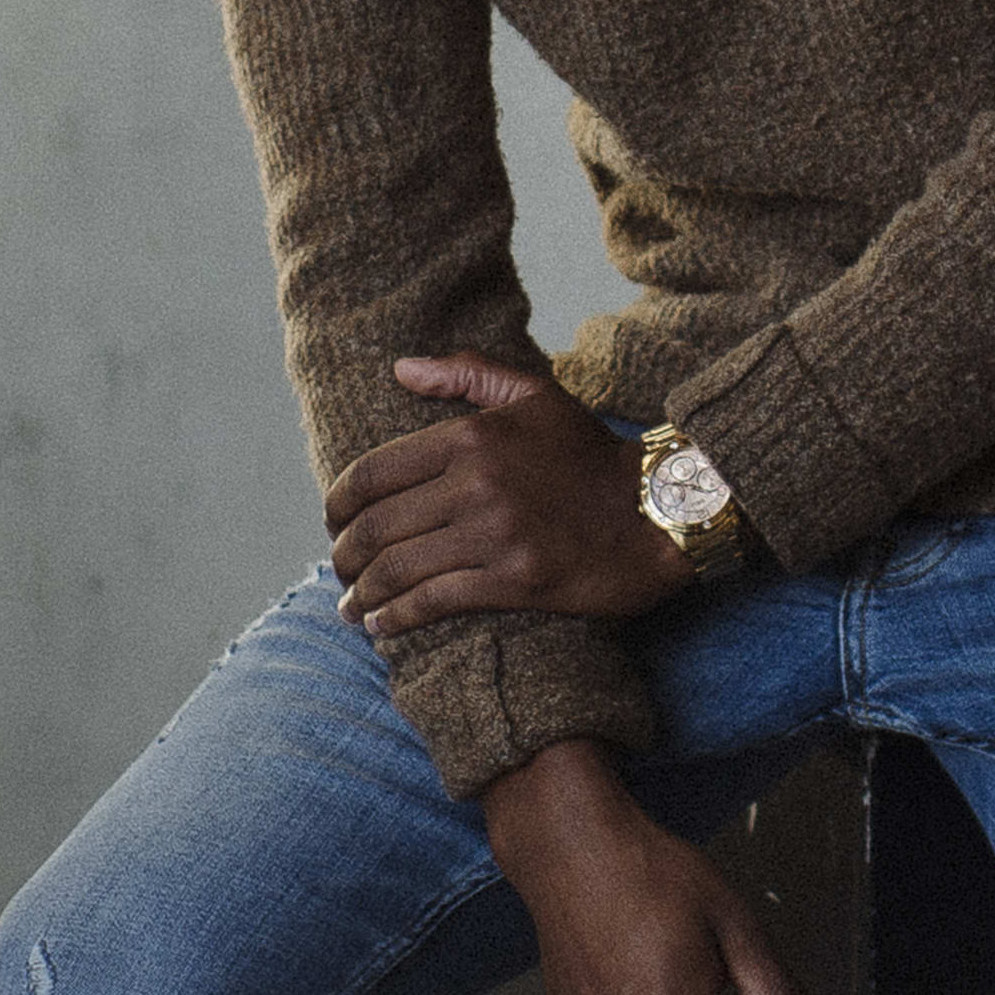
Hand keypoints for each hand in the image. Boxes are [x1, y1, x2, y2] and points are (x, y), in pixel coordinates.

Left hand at [328, 354, 681, 643]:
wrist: (660, 511)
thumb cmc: (593, 456)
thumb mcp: (537, 397)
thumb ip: (468, 375)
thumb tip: (401, 368)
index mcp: (471, 436)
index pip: (374, 472)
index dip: (339, 503)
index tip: (334, 521)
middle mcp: (476, 483)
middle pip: (377, 526)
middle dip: (345, 554)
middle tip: (339, 569)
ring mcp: (495, 534)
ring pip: (399, 568)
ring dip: (363, 593)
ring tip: (350, 607)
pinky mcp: (516, 581)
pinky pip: (435, 601)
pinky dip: (397, 617)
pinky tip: (381, 625)